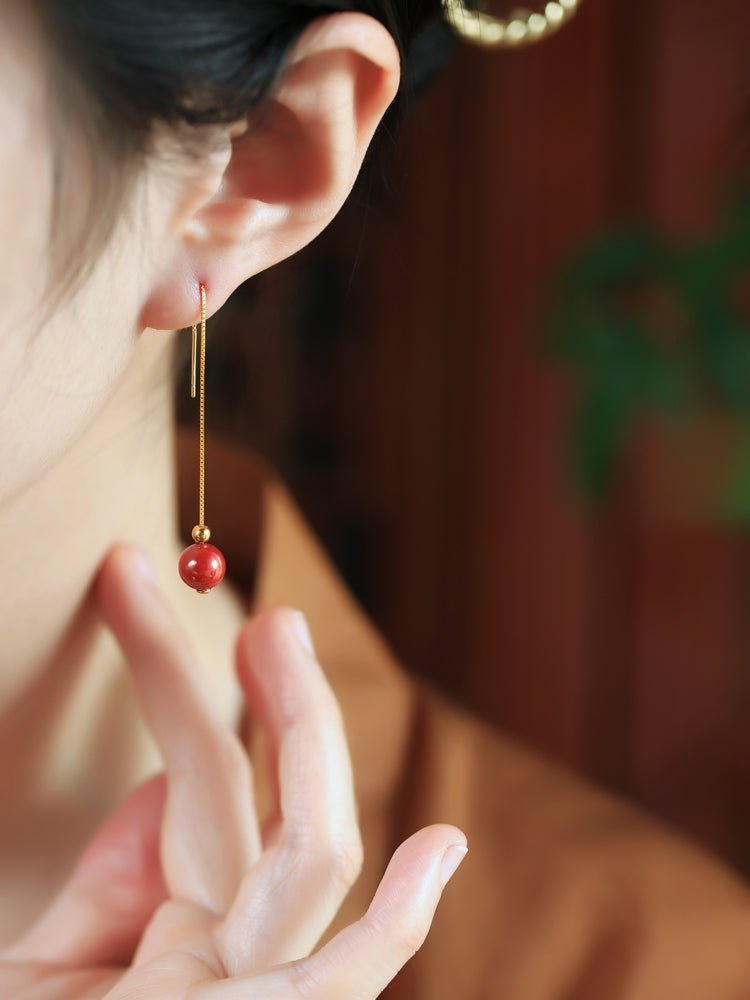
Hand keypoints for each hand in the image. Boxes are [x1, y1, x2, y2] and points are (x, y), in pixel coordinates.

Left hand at [0, 543, 467, 997]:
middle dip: (262, 697)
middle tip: (249, 603)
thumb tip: (163, 785)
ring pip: (308, 857)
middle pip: (266, 799)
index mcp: (179, 945)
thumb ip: (108, 893)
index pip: (198, 786)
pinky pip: (342, 985)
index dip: (167, 687)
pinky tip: (438, 850)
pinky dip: (397, 924)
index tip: (124, 593)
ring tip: (273, 635)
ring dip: (300, 736)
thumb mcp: (36, 977)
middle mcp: (233, 969)